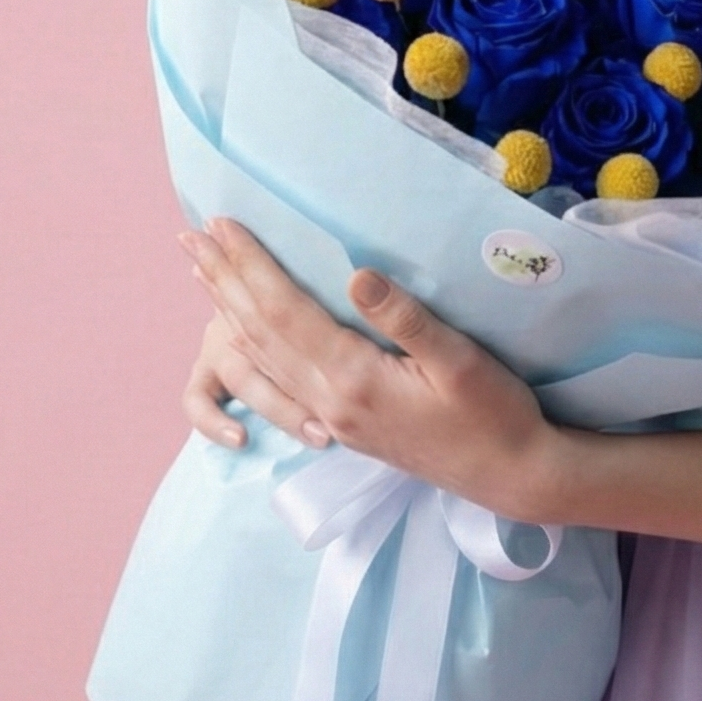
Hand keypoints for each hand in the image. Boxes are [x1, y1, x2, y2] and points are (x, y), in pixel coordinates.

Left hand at [178, 218, 558, 519]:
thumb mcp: (460, 361)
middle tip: (191, 236)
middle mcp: (328, 401)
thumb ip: (405, 319)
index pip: (285, 311)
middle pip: (260, 332)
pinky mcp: (341, 425)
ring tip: (202, 273)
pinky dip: (252, 346)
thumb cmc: (494, 414)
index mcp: (353, 380)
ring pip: (262, 358)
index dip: (252, 265)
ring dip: (228, 310)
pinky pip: (277, 380)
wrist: (509, 475)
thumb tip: (357, 273)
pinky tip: (245, 331)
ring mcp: (331, 418)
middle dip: (224, 280)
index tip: (223, 224)